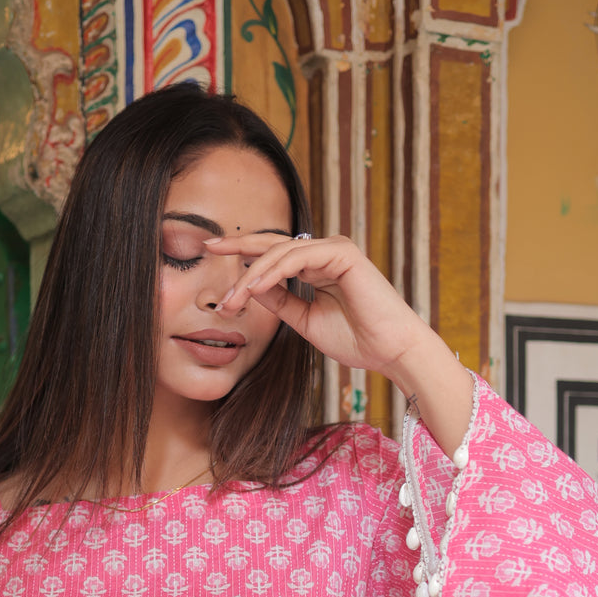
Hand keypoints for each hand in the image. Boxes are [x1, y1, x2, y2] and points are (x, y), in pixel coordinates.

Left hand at [205, 232, 472, 453]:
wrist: (389, 351)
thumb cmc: (356, 339)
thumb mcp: (305, 321)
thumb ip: (280, 302)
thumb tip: (249, 288)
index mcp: (316, 266)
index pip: (273, 255)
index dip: (243, 255)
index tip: (211, 259)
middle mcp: (324, 252)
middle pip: (272, 244)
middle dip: (238, 246)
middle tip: (207, 248)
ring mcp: (334, 249)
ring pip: (280, 253)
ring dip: (252, 275)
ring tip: (232, 297)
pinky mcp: (343, 253)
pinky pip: (298, 257)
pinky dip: (273, 271)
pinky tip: (255, 287)